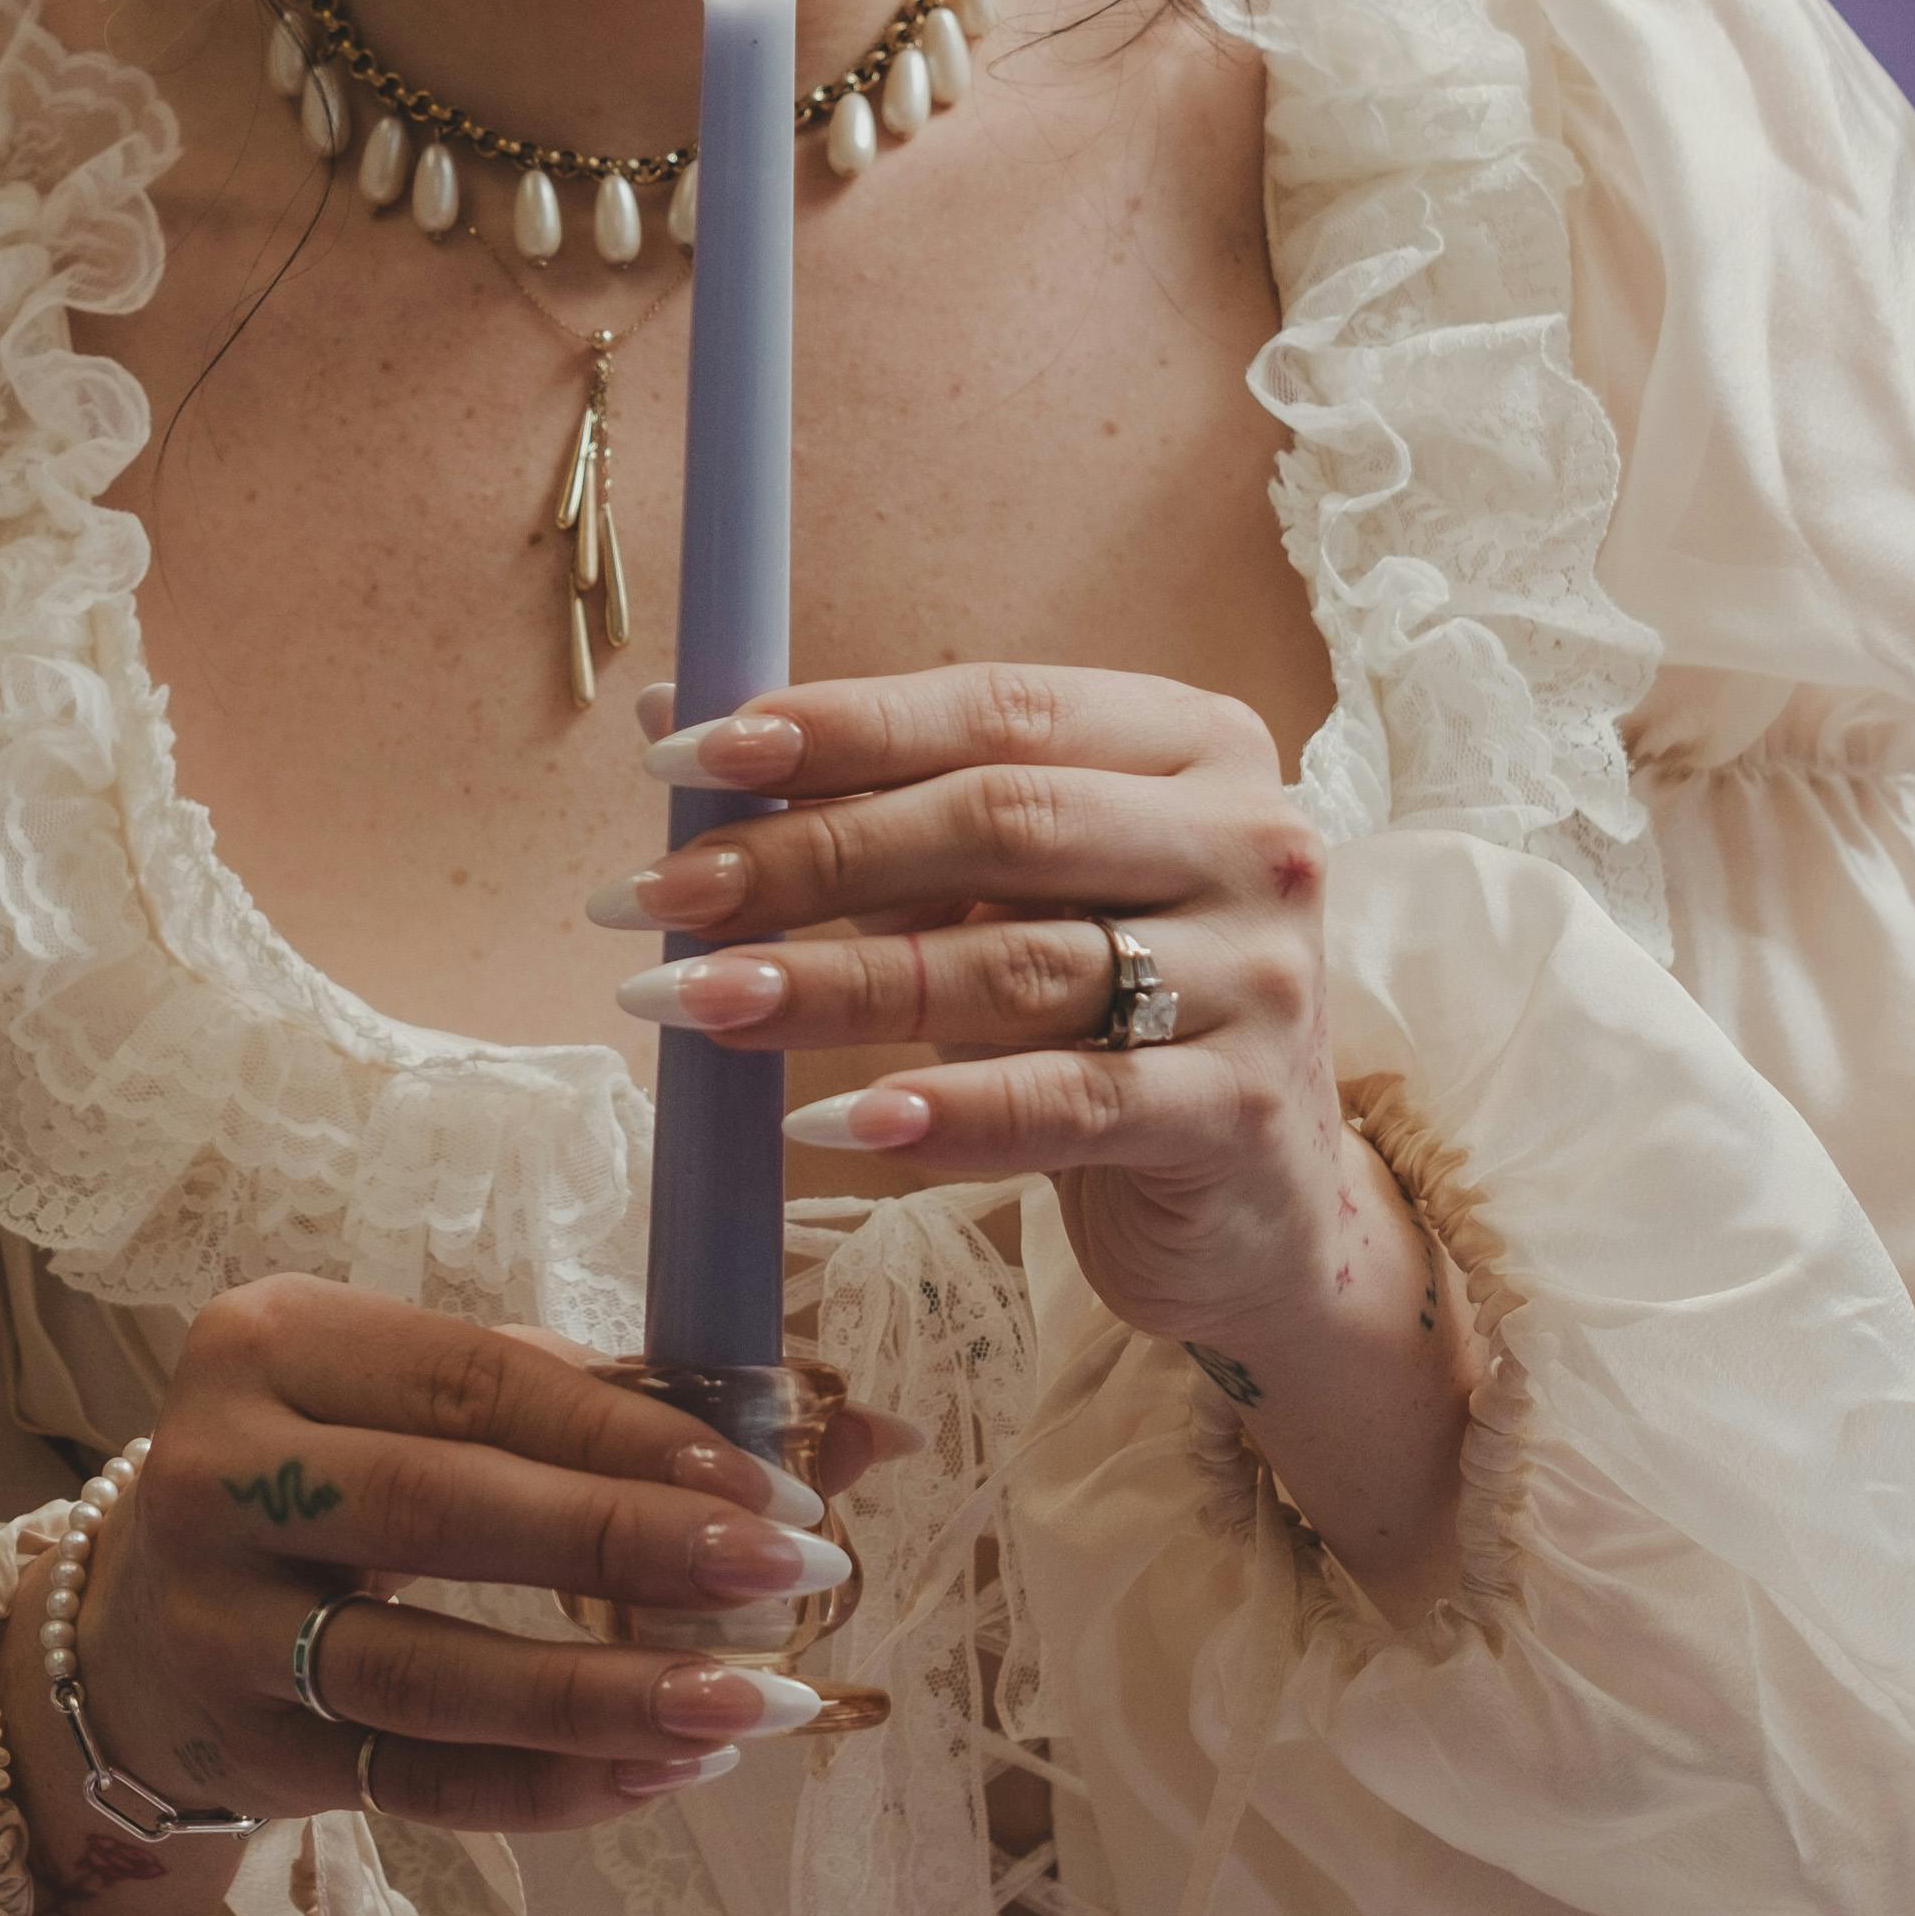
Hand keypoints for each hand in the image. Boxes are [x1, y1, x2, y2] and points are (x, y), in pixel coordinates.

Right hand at [4, 1283, 901, 1915]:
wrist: (137, 1633)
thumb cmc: (327, 1483)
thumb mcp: (425, 1411)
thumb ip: (617, 1410)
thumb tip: (865, 1433)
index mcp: (279, 1342)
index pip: (480, 1381)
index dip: (633, 1434)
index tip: (777, 1483)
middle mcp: (222, 1471)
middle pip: (445, 1510)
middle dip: (633, 1546)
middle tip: (793, 1574)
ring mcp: (218, 1625)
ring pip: (430, 1672)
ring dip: (608, 1693)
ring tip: (755, 1702)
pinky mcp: (244, 1753)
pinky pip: (416, 1783)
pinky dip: (549, 1787)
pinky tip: (664, 1774)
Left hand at [597, 663, 1471, 1606]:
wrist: (1253, 1206)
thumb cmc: (1105, 1018)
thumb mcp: (1008, 896)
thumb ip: (873, 808)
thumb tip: (673, 713)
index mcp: (1192, 745)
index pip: (996, 708)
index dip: (835, 727)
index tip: (681, 753)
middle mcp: (1249, 839)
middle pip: (1001, 824)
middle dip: (806, 856)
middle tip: (654, 897)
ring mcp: (1260, 977)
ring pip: (1015, 965)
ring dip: (831, 984)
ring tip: (690, 1002)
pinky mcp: (1241, 1111)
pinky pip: (1066, 1102)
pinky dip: (941, 1112)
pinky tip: (827, 1123)